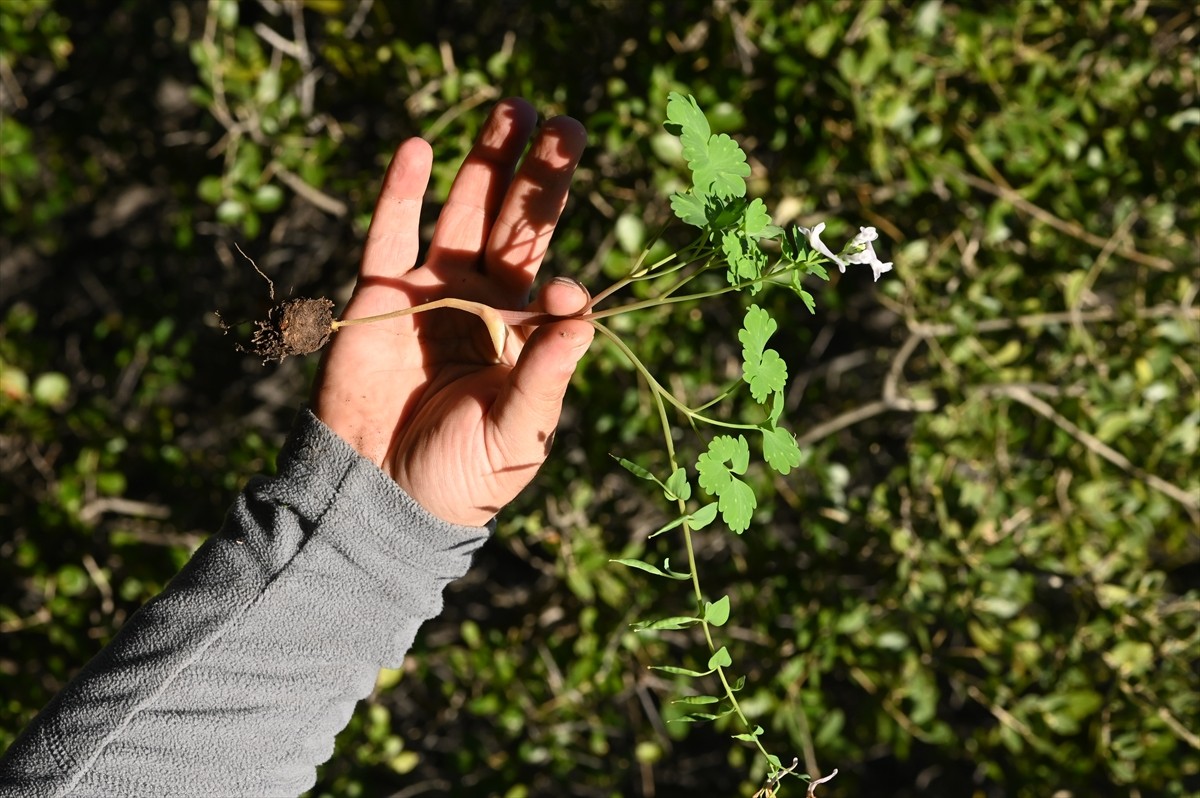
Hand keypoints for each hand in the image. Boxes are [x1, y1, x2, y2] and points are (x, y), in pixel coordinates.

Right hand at [312, 99, 592, 525]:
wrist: (380, 494)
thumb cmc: (461, 473)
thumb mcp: (517, 430)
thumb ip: (547, 372)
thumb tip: (585, 314)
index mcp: (525, 334)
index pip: (551, 280)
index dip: (560, 274)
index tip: (559, 293)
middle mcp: (484, 303)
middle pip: (516, 225)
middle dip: (539, 176)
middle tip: (564, 123)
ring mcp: (433, 292)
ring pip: (464, 213)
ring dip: (486, 163)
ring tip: (514, 110)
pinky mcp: (382, 295)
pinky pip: (391, 233)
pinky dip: (401, 192)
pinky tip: (418, 149)